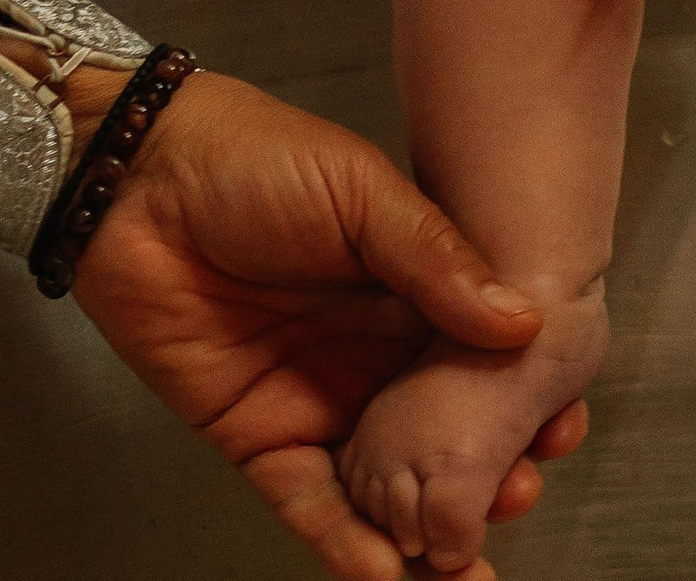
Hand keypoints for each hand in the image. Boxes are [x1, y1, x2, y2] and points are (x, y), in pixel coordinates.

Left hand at [75, 68, 585, 580]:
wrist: (136, 176)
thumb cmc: (250, 156)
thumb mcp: (359, 188)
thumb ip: (434, 256)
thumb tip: (518, 321)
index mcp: (408, 286)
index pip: (480, 356)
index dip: (520, 395)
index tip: (559, 425)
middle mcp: (371, 351)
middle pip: (441, 432)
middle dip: (485, 470)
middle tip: (518, 491)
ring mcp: (318, 400)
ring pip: (386, 482)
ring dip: (427, 525)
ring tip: (466, 559)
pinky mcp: (257, 437)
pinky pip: (310, 505)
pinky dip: (346, 546)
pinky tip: (384, 570)